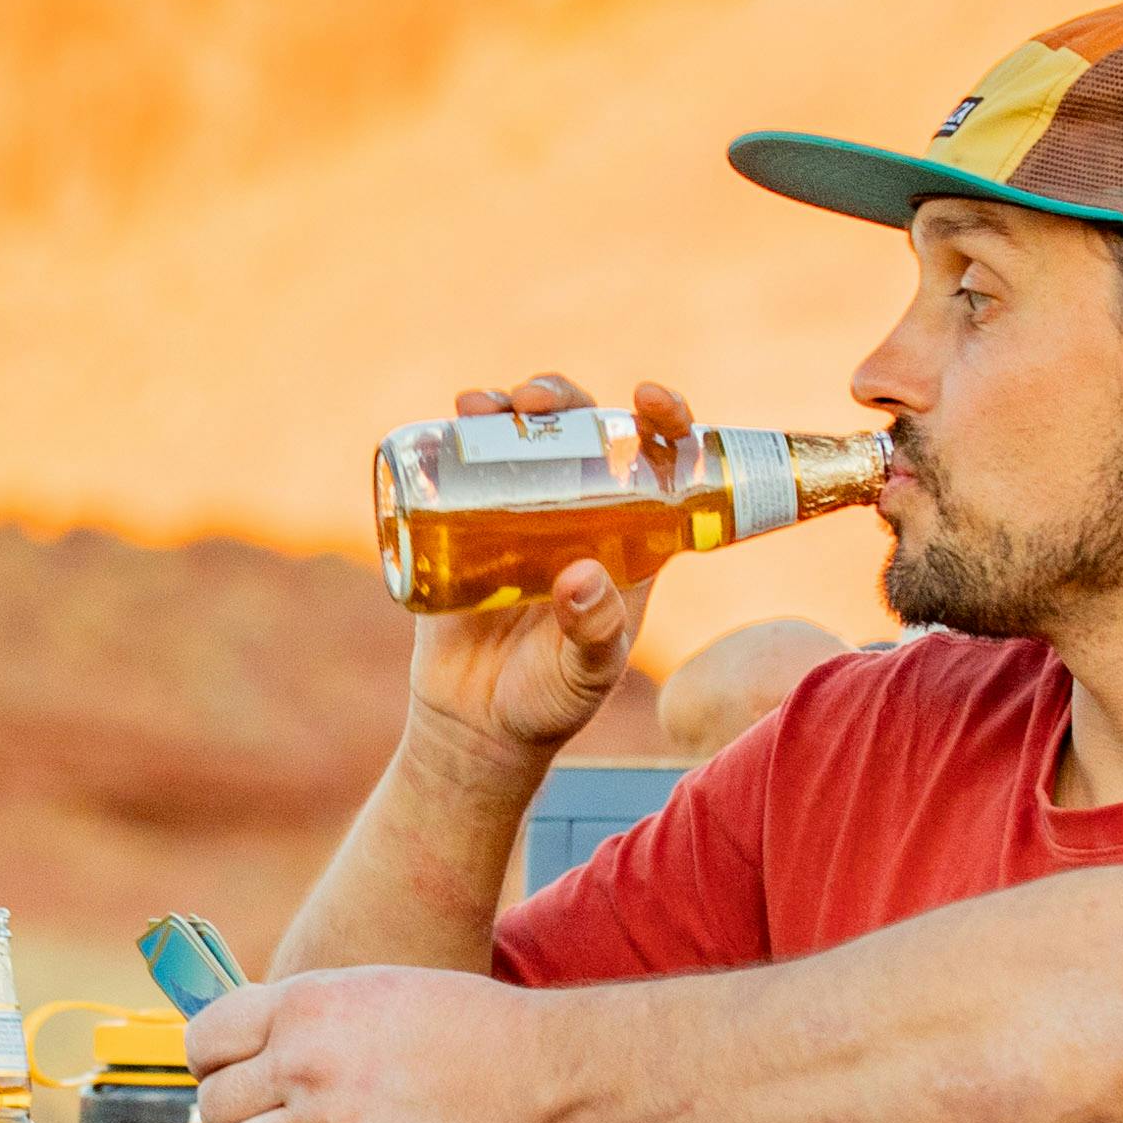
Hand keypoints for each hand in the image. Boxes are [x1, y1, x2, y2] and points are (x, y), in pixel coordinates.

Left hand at [193, 964, 565, 1122]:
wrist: (537, 1071)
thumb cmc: (460, 1024)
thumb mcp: (370, 989)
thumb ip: (304, 1016)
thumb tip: (240, 1053)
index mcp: (304, 1004)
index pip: (203, 1039)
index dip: (206, 1061)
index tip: (224, 1073)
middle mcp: (305, 1062)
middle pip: (216, 1104)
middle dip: (232, 1113)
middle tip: (263, 1117)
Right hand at [409, 369, 690, 761]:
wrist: (475, 724)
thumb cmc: (548, 700)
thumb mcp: (585, 673)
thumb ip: (592, 633)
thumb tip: (582, 575)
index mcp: (632, 537)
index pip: (659, 462)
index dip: (665, 417)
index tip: (648, 399)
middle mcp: (580, 513)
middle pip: (582, 431)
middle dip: (564, 398)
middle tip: (537, 402)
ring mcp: (521, 514)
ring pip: (524, 436)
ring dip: (509, 405)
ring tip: (483, 407)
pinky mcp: (466, 523)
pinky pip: (467, 464)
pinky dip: (461, 430)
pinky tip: (457, 416)